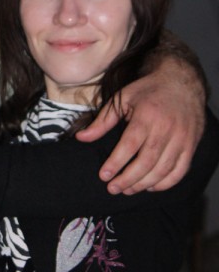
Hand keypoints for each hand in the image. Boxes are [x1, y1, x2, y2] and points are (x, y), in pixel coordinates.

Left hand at [76, 57, 205, 194]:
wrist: (182, 82)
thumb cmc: (148, 91)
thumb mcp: (122, 99)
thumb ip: (103, 121)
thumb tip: (81, 138)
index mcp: (147, 116)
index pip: (130, 145)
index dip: (116, 163)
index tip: (103, 176)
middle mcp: (167, 128)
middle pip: (147, 161)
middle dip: (128, 179)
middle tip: (113, 188)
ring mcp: (182, 138)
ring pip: (163, 169)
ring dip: (144, 183)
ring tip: (127, 190)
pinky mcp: (191, 145)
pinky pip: (180, 170)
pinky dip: (166, 183)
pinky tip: (150, 187)